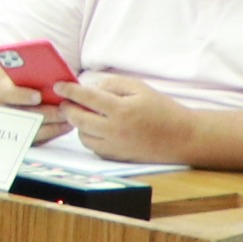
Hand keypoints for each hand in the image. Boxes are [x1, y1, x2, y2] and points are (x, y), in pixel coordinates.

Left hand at [54, 70, 195, 163]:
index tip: (59, 86)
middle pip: (78, 119)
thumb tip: (91, 87)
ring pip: (82, 136)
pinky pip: (93, 147)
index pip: (86, 98)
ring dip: (78, 124)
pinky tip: (95, 128)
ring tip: (83, 114)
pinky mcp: (117, 157)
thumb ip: (113, 84)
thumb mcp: (140, 89)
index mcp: (121, 110)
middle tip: (66, 101)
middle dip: (68, 108)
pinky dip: (89, 136)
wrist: (183, 138)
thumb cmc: (163, 110)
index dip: (69, 91)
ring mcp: (115, 147)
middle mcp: (114, 131)